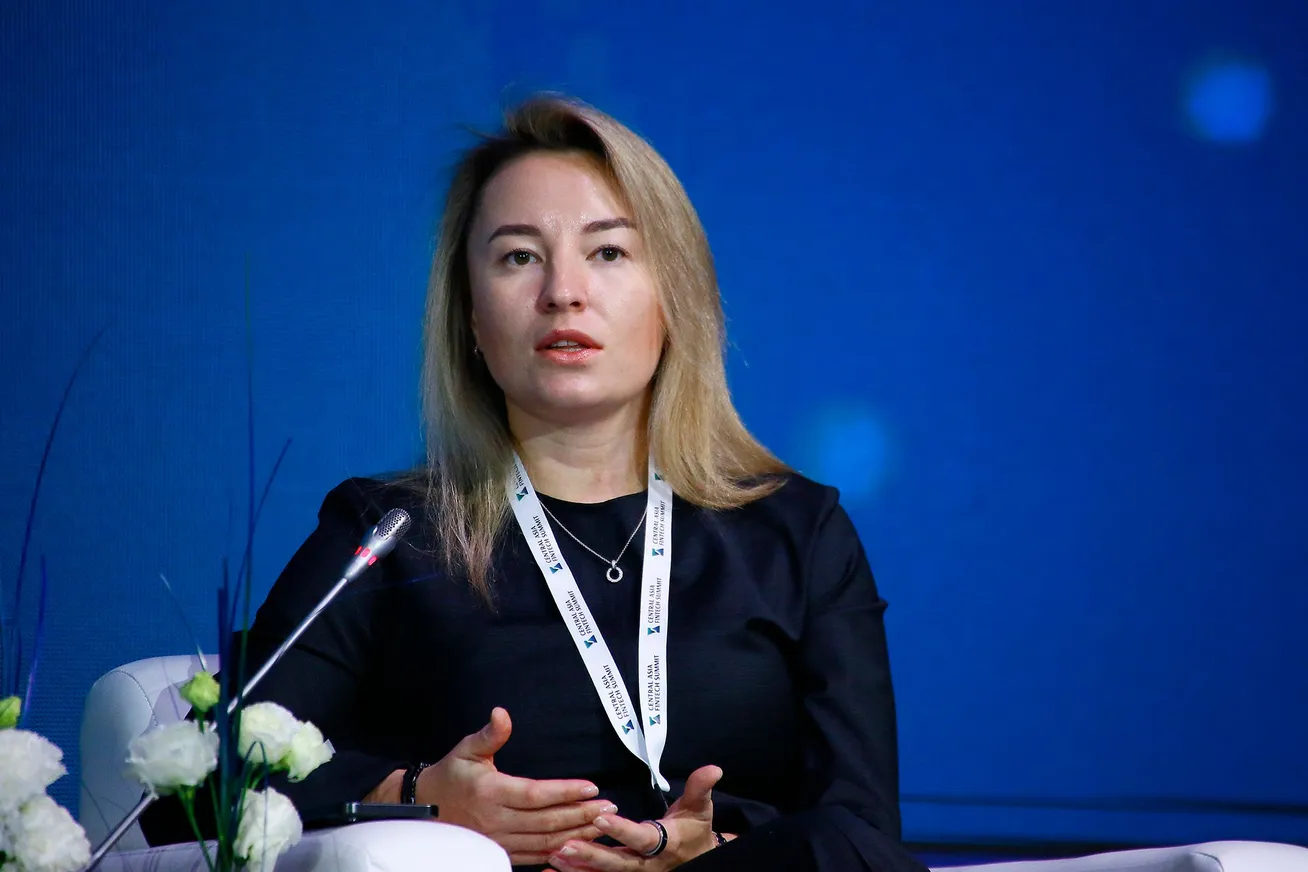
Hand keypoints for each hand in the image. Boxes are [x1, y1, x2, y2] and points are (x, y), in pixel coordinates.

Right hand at [421, 707, 616, 866]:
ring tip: (602, 825)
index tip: (591, 787)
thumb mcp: (467, 750)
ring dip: (577, 834)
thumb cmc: (451, 776)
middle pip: (546, 821)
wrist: (425, 808)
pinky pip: (535, 856)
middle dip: (581, 814)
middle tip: (609, 807)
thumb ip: (489, 734)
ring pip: (545, 842)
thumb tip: (502, 713)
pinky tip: (579, 845)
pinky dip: (560, 852)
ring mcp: (499, 841)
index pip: (536, 794)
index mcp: (491, 792)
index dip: (565, 791)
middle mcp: (496, 820)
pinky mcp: (502, 852)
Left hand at [548, 765, 722, 871]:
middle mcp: (646, 865)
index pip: (640, 838)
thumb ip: (700, 788)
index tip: (600, 817)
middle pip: (616, 863)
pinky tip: (551, 871)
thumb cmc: (694, 830)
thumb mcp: (700, 809)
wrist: (697, 859)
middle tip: (565, 846)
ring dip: (578, 868)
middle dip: (591, 855)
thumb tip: (713, 768)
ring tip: (554, 857)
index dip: (621, 830)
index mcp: (663, 845)